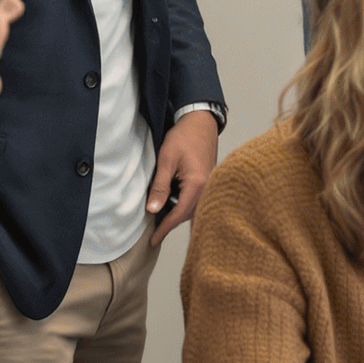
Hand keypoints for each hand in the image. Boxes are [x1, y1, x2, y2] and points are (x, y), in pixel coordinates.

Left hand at [146, 109, 220, 247]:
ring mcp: (210, 185)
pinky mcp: (209, 182)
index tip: (153, 241)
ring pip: (195, 210)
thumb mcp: (166, 159)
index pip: (179, 215)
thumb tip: (152, 210)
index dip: (164, 229)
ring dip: (179, 216)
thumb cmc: (184, 136)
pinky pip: (199, 201)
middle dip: (171, 226)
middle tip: (155, 236)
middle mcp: (208, 188)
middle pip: (188, 216)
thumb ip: (160, 186)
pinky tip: (175, 206)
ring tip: (162, 222)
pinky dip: (186, 207)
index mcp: (197, 184)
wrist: (201, 122)